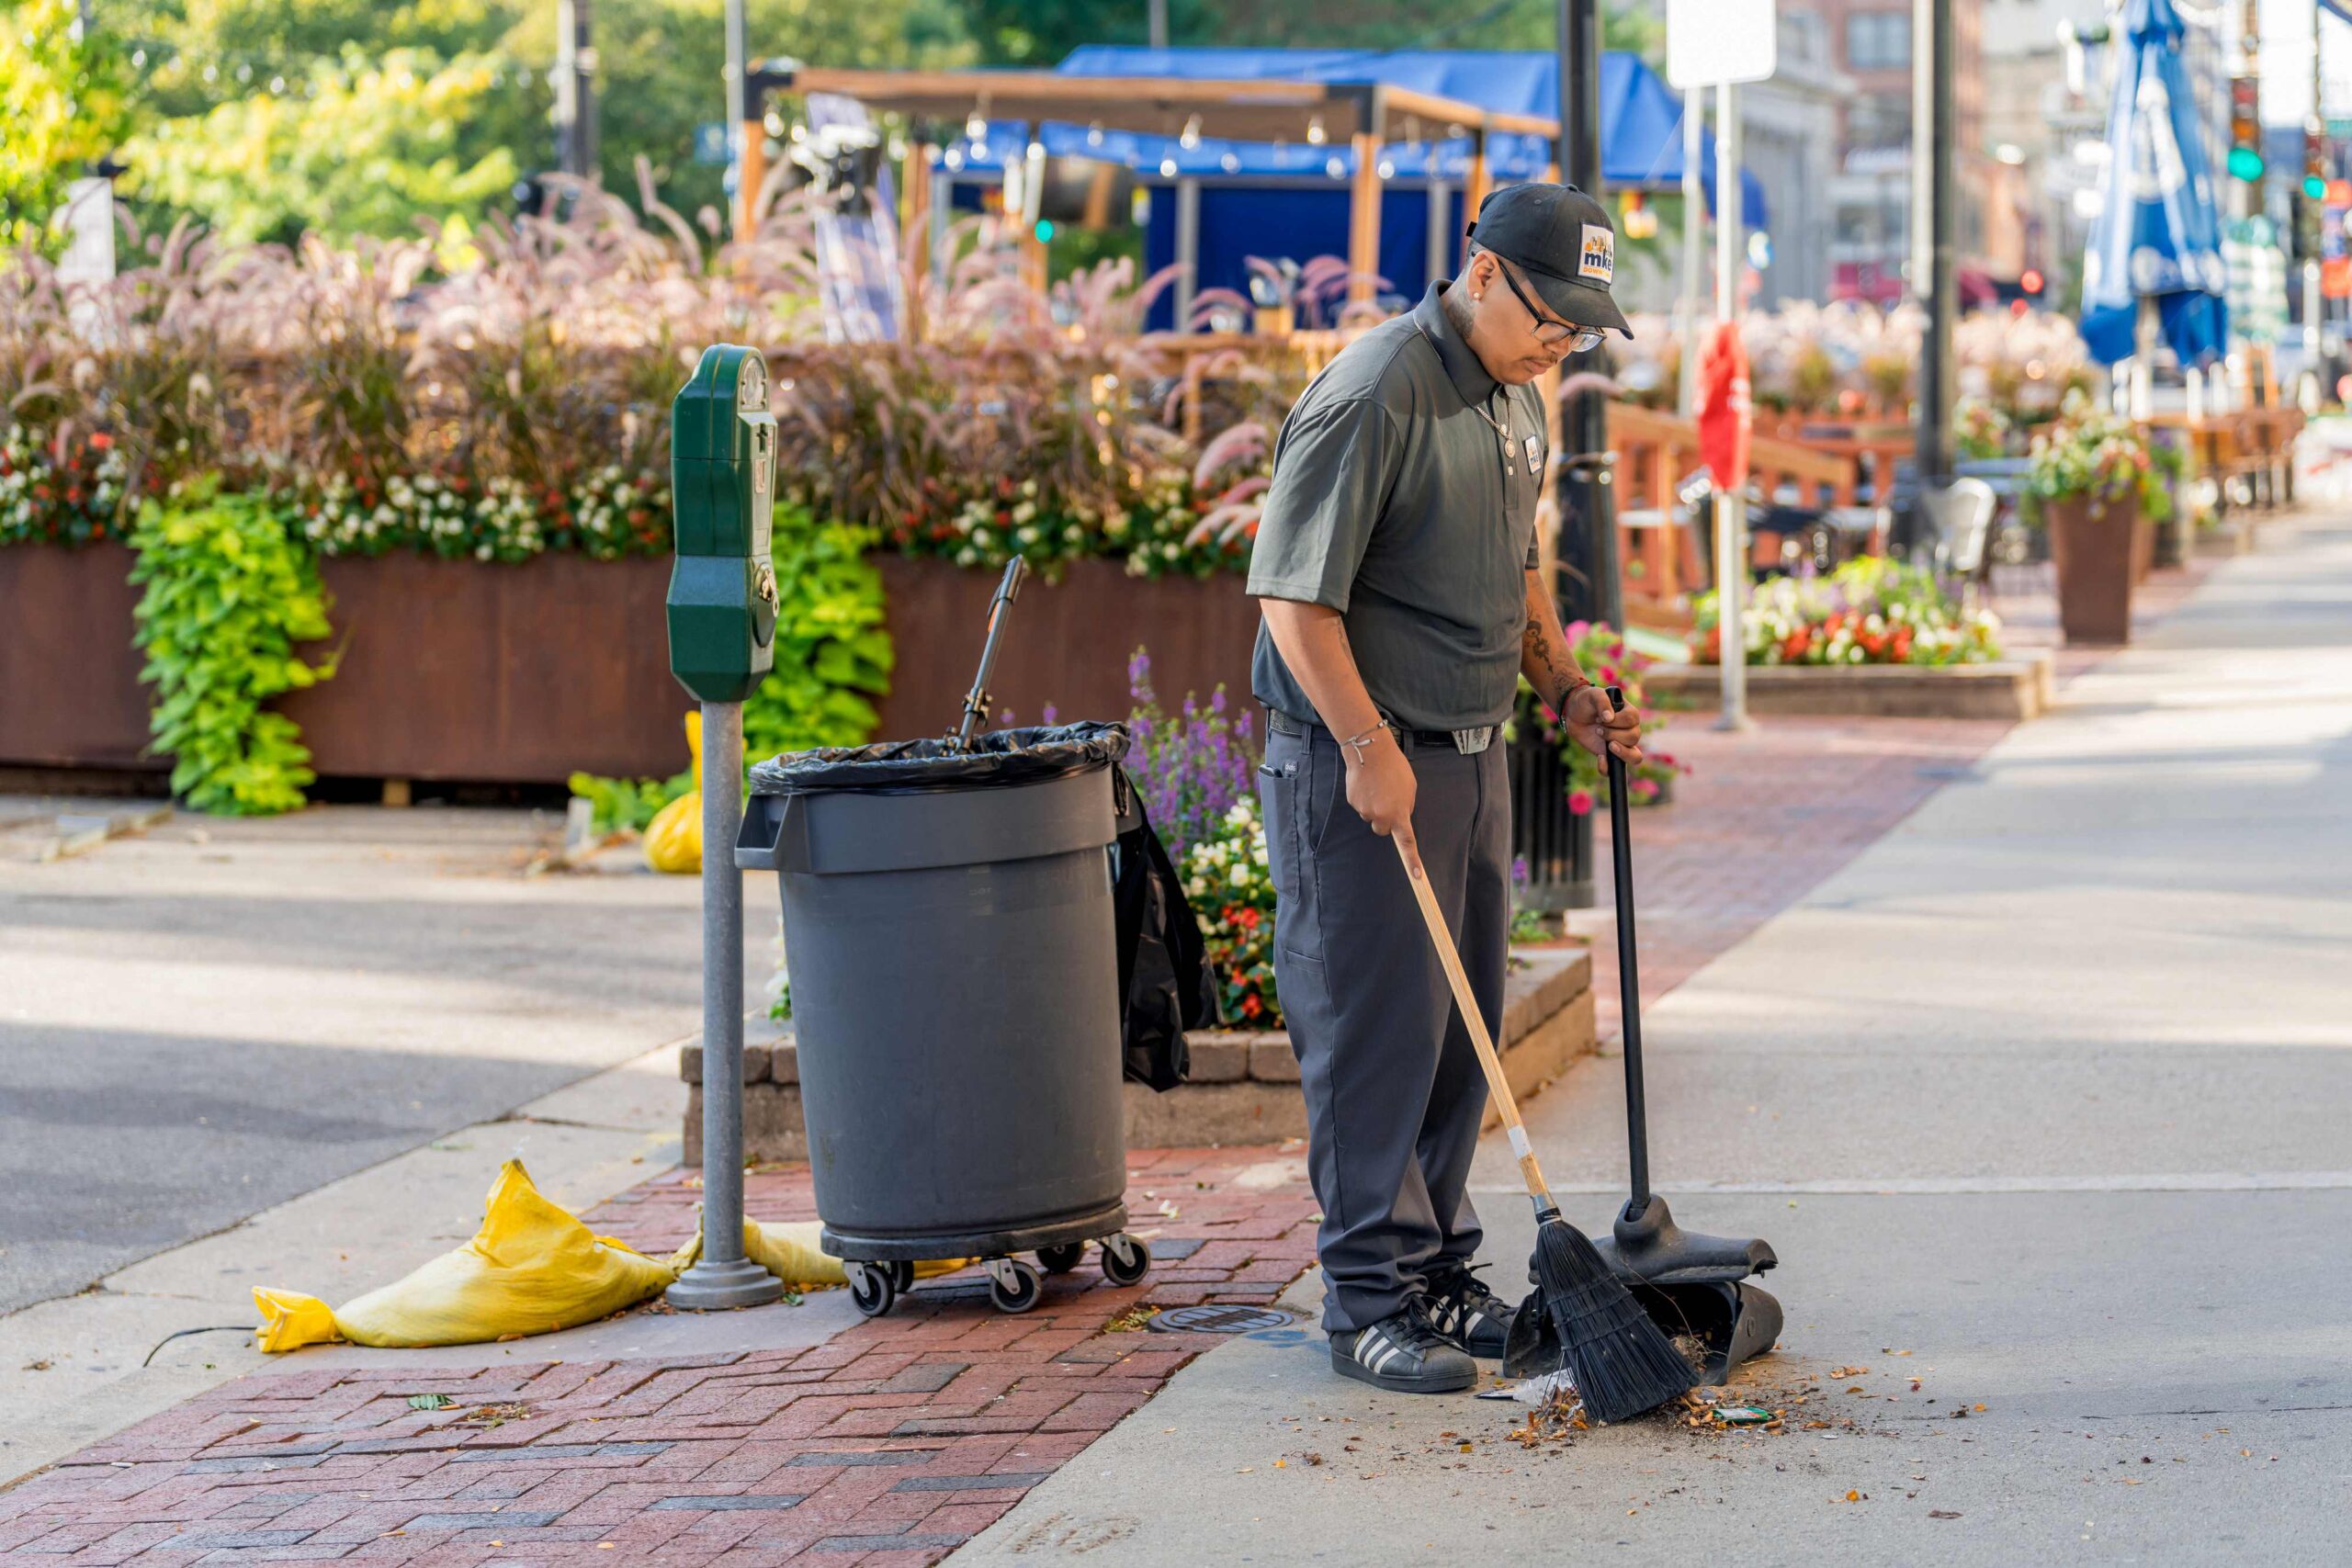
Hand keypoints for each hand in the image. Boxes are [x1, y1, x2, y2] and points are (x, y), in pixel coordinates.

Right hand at [1345, 732, 1422, 873]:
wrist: (1370, 752)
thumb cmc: (1394, 767)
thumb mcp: (1409, 787)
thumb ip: (1406, 806)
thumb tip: (1399, 816)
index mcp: (1399, 814)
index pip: (1407, 843)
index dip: (1412, 861)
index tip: (1417, 877)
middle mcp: (1381, 816)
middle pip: (1381, 829)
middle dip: (1384, 819)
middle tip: (1387, 799)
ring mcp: (1365, 810)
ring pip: (1370, 815)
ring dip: (1374, 805)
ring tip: (1377, 785)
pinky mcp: (1353, 802)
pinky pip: (1360, 804)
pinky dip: (1363, 796)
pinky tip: (1367, 782)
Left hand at [1565, 684, 1643, 766]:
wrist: (1574, 712)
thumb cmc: (1587, 700)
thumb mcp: (1593, 694)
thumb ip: (1602, 702)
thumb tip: (1609, 718)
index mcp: (1629, 713)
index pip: (1632, 719)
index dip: (1616, 721)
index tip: (1600, 718)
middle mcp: (1629, 729)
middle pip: (1634, 737)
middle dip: (1614, 734)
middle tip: (1598, 728)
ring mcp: (1621, 744)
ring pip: (1634, 756)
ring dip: (1618, 751)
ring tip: (1605, 743)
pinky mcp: (1609, 754)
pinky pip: (1615, 769)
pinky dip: (1608, 767)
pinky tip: (1600, 758)